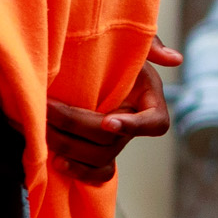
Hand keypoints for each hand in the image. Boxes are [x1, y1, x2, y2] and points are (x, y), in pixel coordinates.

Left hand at [45, 42, 182, 186]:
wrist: (83, 64)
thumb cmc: (112, 51)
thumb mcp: (131, 43)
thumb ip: (150, 46)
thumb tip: (175, 59)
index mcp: (149, 100)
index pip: (155, 122)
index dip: (135, 126)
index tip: (108, 121)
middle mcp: (134, 124)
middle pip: (113, 139)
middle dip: (76, 125)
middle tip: (47, 110)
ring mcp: (118, 143)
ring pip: (100, 158)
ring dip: (69, 146)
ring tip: (42, 131)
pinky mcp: (100, 155)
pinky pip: (97, 174)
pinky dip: (78, 172)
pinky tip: (57, 162)